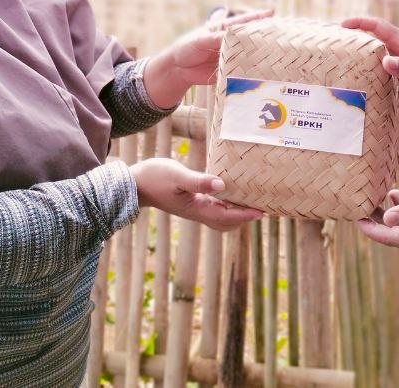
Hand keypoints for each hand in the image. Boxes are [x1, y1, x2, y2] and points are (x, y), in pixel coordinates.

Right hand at [130, 157, 261, 230]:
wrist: (134, 185)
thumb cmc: (154, 178)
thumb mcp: (177, 176)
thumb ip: (199, 181)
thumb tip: (222, 185)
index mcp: (197, 209)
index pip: (227, 217)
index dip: (246, 215)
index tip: (263, 211)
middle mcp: (198, 212)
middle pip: (227, 223)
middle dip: (245, 217)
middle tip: (264, 207)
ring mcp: (194, 208)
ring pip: (221, 217)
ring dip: (237, 213)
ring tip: (252, 201)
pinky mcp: (190, 202)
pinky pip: (214, 208)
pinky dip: (226, 205)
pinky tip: (231, 192)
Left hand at [144, 7, 273, 108]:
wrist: (178, 69)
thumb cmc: (187, 48)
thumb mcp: (199, 40)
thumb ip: (215, 39)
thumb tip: (232, 36)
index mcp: (224, 30)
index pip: (243, 22)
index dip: (258, 17)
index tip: (273, 12)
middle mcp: (231, 42)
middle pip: (251, 38)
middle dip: (265, 36)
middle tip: (282, 35)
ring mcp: (232, 57)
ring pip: (249, 55)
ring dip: (261, 55)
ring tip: (277, 54)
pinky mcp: (230, 71)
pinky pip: (242, 71)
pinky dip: (251, 71)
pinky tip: (263, 72)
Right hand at [341, 15, 398, 107]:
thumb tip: (385, 61)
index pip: (380, 27)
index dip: (362, 23)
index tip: (343, 25)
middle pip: (373, 39)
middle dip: (355, 37)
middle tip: (335, 42)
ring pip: (375, 54)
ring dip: (360, 55)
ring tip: (341, 60)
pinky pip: (380, 69)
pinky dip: (369, 71)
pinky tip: (359, 78)